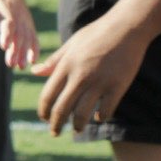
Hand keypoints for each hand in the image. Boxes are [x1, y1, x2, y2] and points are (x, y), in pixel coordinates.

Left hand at [0, 0, 39, 70]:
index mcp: (5, 9)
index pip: (8, 23)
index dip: (7, 34)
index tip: (4, 46)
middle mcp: (18, 16)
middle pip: (18, 34)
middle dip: (16, 50)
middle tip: (11, 64)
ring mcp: (25, 21)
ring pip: (27, 38)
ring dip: (24, 53)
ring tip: (21, 67)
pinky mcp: (28, 26)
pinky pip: (33, 38)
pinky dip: (34, 49)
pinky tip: (32, 61)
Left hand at [33, 17, 146, 135]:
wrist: (127, 27)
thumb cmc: (97, 34)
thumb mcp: (71, 44)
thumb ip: (53, 61)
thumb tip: (34, 72)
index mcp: (66, 65)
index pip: (48, 95)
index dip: (43, 110)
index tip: (43, 118)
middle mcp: (80, 76)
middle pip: (62, 109)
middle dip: (55, 125)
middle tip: (54, 133)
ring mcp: (99, 82)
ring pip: (82, 115)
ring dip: (77, 126)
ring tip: (76, 129)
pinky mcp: (117, 87)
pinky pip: (106, 111)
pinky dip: (101, 117)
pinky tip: (99, 117)